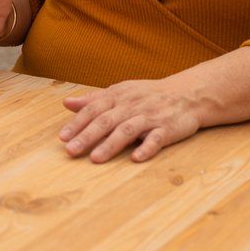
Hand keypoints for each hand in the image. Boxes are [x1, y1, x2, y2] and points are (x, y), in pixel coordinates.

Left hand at [59, 79, 201, 162]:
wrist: (187, 93)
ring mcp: (149, 117)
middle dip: (87, 136)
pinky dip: (146, 148)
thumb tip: (66, 103)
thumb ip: (93, 99)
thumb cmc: (148, 95)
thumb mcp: (120, 92)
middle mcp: (131, 106)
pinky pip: (156, 139)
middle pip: (105, 121)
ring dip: (110, 145)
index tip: (62, 137)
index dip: (77, 123)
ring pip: (127, 130)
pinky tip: (135, 158)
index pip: (93, 109)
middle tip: (71, 151)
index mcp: (117, 97)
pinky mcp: (167, 129)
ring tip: (95, 158)